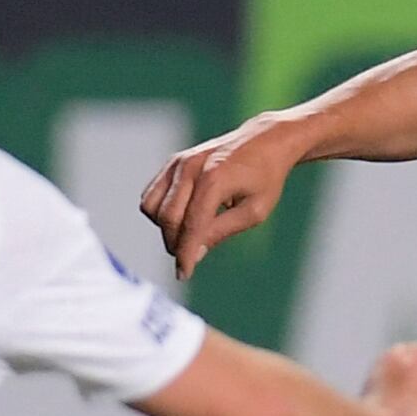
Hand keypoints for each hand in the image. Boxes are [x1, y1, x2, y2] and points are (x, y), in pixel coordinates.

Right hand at [140, 116, 304, 278]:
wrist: (265, 141)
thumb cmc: (265, 178)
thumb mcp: (254, 211)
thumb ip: (221, 232)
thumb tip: (194, 254)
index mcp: (214, 179)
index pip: (191, 225)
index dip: (186, 255)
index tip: (184, 275)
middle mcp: (191, 167)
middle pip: (167, 218)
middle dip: (175, 244)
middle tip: (191, 257)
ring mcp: (178, 163)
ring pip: (152, 207)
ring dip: (165, 228)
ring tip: (189, 234)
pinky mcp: (172, 163)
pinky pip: (152, 195)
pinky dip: (160, 213)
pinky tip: (182, 218)